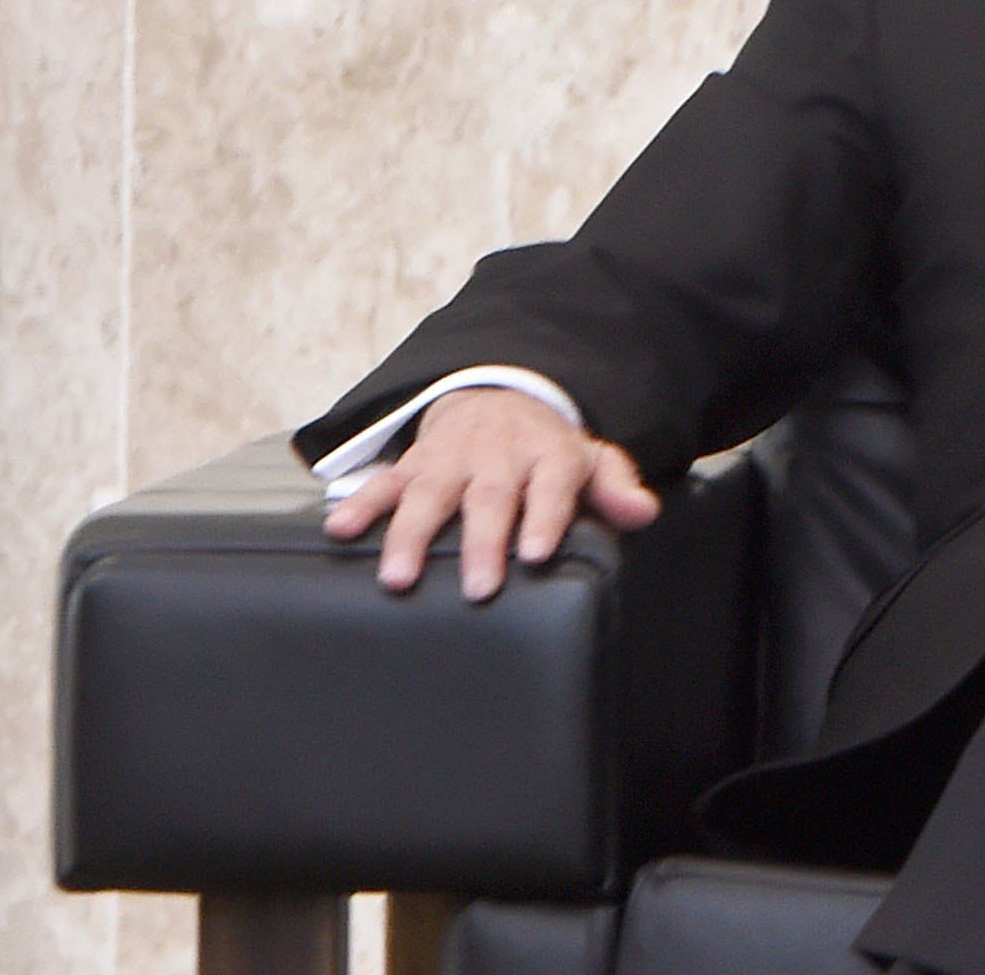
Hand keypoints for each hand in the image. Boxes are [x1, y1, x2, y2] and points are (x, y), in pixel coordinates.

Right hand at [320, 385, 661, 602]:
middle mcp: (498, 456)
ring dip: (411, 534)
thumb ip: (616, 487)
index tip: (535, 554)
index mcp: (548, 456)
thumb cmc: (548, 450)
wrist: (500, 398)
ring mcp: (451, 459)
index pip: (552, 485)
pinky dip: (361, 504)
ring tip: (399, 576)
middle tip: (479, 587)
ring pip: (429, 494)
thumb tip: (642, 513)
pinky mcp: (412, 464)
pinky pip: (382, 482)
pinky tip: (341, 530)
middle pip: (490, 497)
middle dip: (483, 541)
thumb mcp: (591, 460)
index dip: (545, 518)